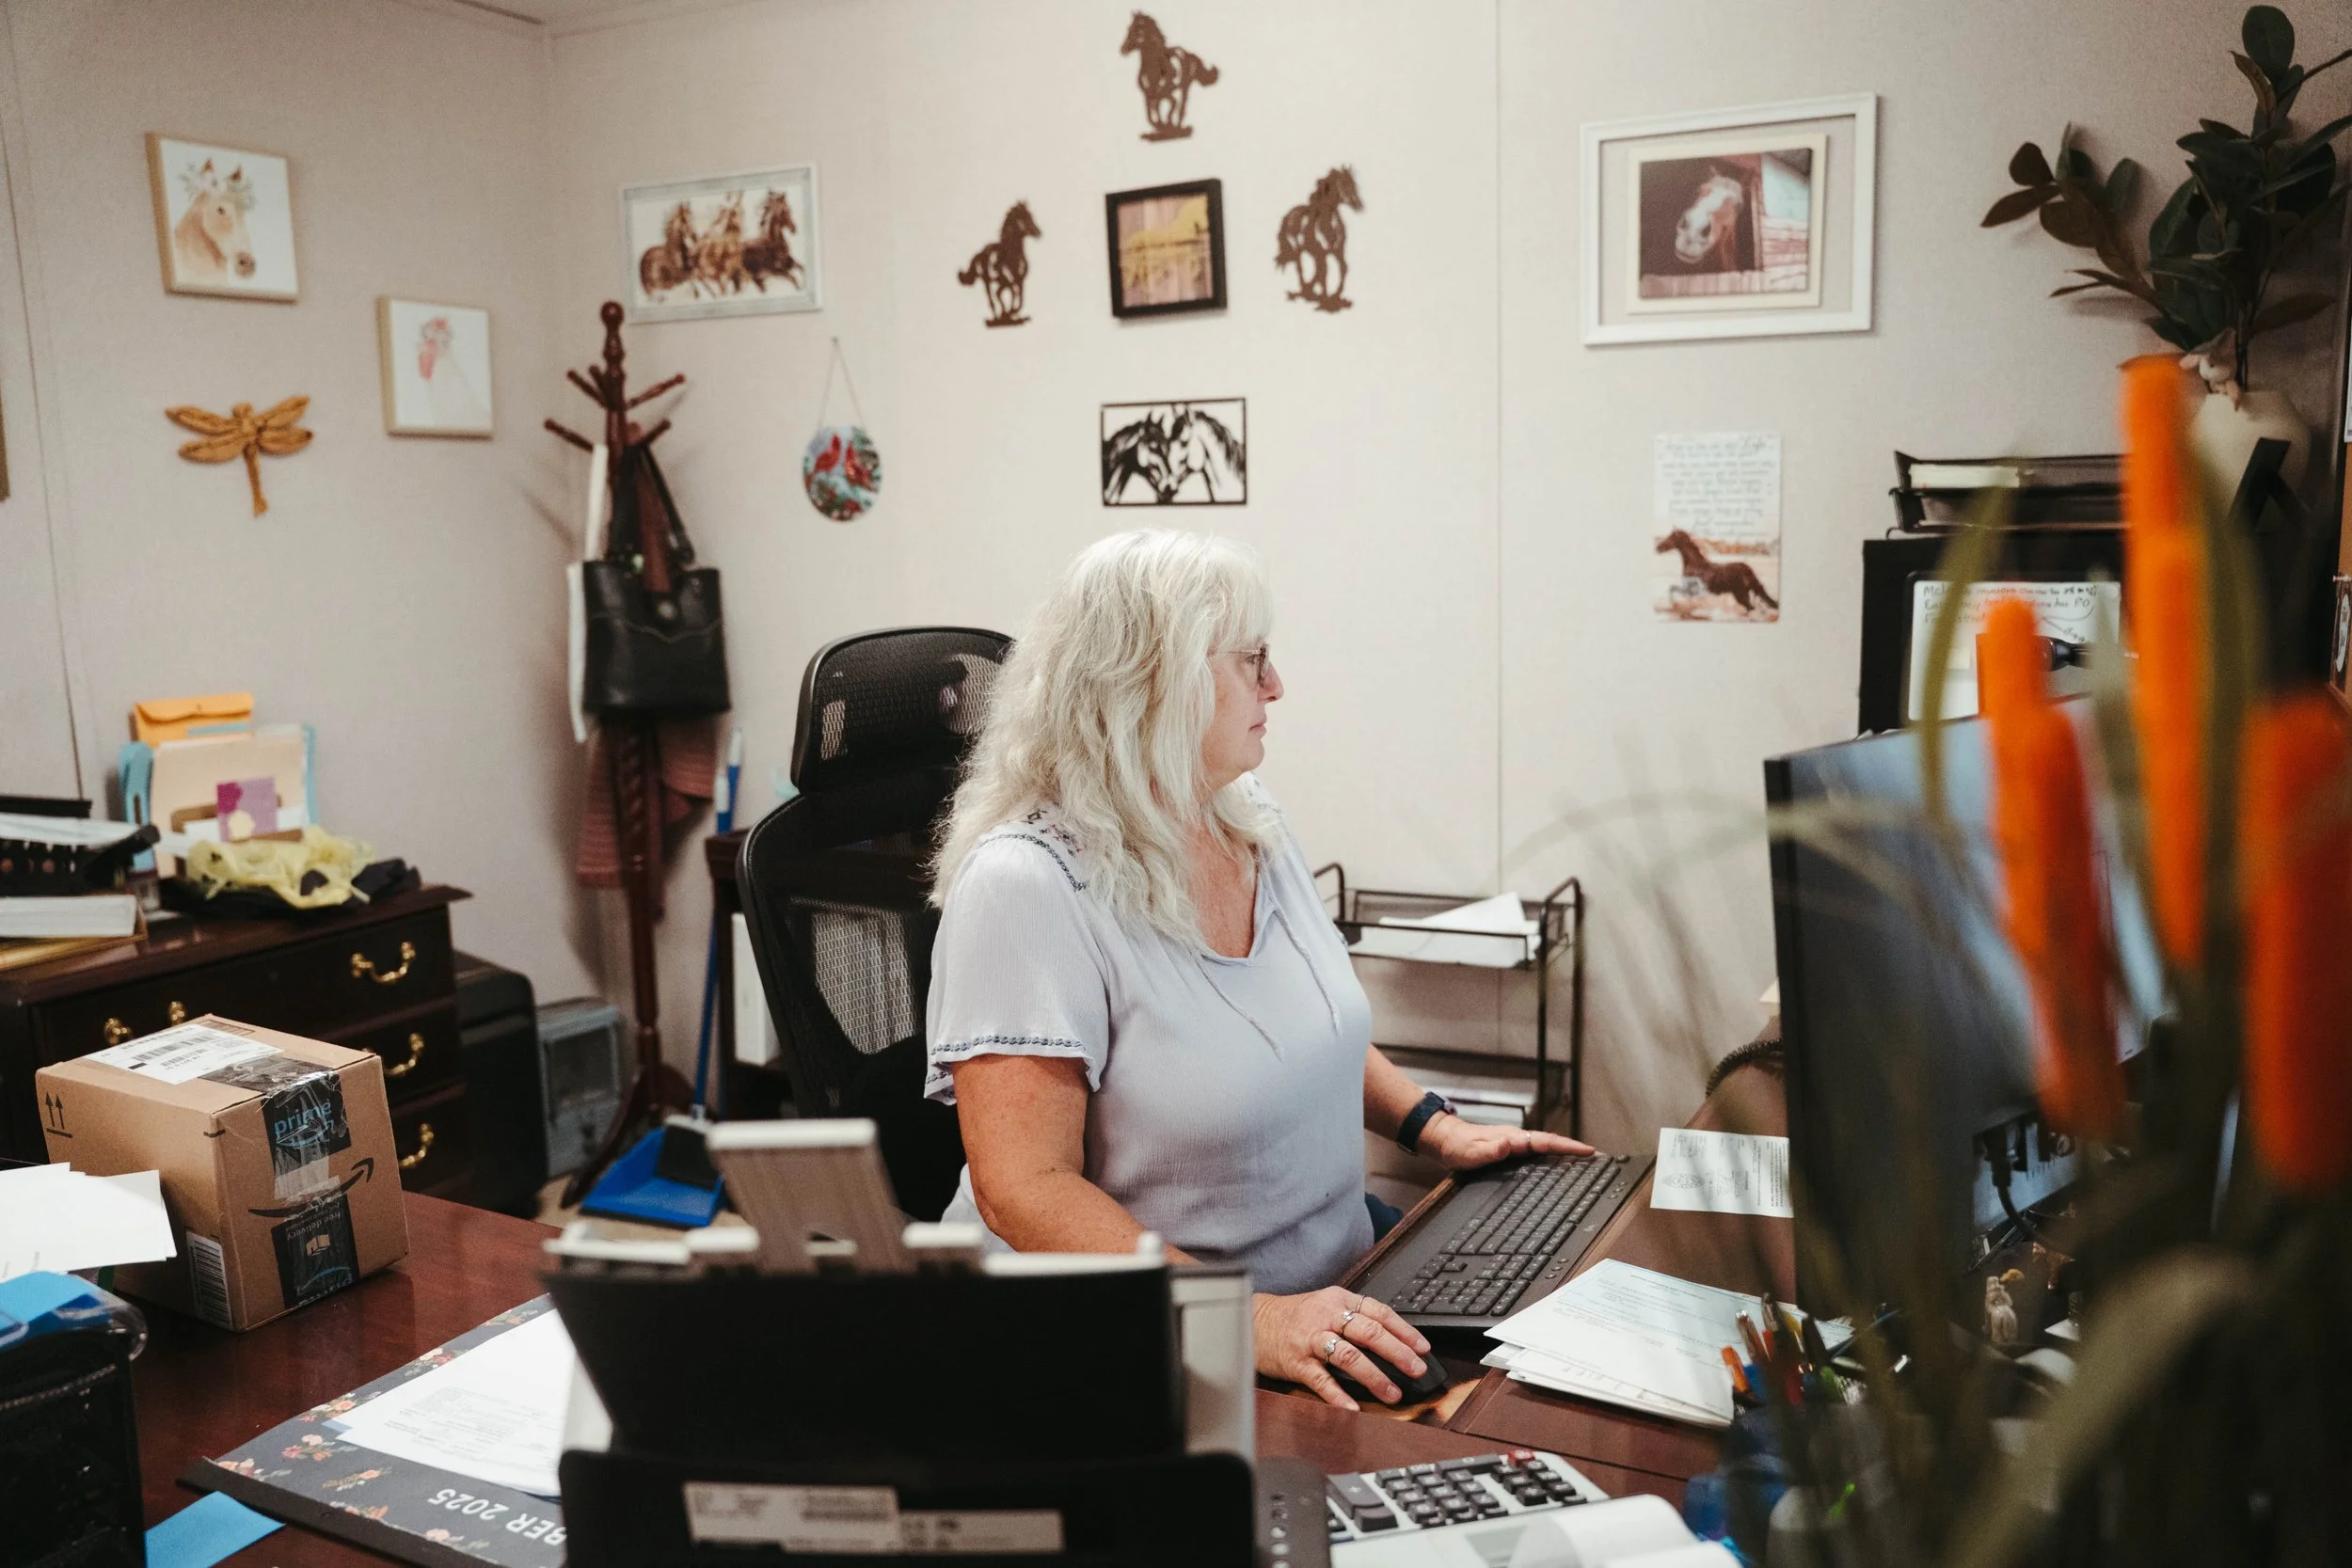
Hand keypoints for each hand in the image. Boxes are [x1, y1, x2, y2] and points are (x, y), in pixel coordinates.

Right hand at [1253, 1287, 1430, 1410]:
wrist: (1256, 1320)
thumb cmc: (1297, 1317)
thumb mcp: (1327, 1305)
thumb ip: (1356, 1318)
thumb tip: (1394, 1341)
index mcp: (1340, 1300)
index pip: (1379, 1312)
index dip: (1404, 1330)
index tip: (1423, 1347)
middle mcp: (1327, 1316)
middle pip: (1368, 1332)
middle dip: (1397, 1352)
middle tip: (1416, 1369)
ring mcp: (1311, 1339)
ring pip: (1348, 1355)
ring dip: (1373, 1376)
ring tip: (1392, 1394)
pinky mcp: (1297, 1361)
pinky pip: (1321, 1380)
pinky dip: (1338, 1395)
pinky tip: (1352, 1409)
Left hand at [1419, 1115, 1592, 1171]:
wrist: (1444, 1139)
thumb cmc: (1456, 1147)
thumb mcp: (1470, 1153)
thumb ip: (1489, 1150)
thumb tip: (1508, 1144)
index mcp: (1512, 1138)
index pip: (1546, 1141)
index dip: (1567, 1146)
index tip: (1588, 1150)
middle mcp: (1516, 1138)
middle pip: (1551, 1142)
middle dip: (1574, 1148)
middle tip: (1596, 1156)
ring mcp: (1514, 1141)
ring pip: (1545, 1145)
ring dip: (1565, 1150)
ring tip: (1584, 1159)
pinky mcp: (1511, 1148)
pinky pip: (1537, 1150)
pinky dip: (1551, 1153)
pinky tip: (1557, 1161)